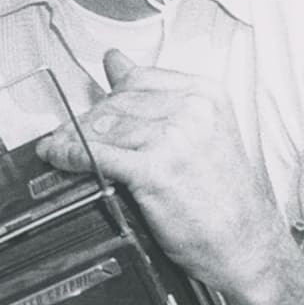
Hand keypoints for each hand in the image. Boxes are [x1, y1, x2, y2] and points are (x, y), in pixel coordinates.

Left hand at [37, 52, 291, 302]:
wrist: (247, 245)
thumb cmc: (221, 196)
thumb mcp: (199, 133)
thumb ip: (156, 98)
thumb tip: (113, 60)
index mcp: (205, 94)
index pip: (137, 80)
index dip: (107, 98)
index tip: (90, 113)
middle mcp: (192, 109)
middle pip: (115, 103)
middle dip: (85, 122)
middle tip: (66, 137)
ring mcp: (173, 137)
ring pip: (102, 126)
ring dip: (72, 138)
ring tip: (57, 149)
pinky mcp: (154, 169)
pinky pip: (96, 154)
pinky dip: (69, 155)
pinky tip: (57, 158)